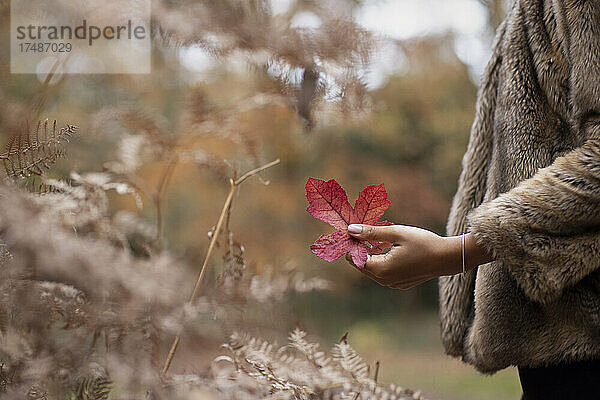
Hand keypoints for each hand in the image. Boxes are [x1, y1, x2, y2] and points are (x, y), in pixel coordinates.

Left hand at [345, 224, 492, 288]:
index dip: (353, 244)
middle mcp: (384, 280)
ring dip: (372, 253)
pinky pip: (383, 272)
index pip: (354, 259)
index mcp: (381, 269)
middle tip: (367, 231)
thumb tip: (350, 229)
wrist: (447, 257)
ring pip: (372, 268)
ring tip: (381, 238)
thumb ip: (371, 232)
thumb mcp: (395, 233)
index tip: (356, 230)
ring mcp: (392, 283)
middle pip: (361, 265)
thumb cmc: (423, 242)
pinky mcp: (400, 283)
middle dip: (361, 249)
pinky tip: (390, 247)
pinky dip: (382, 260)